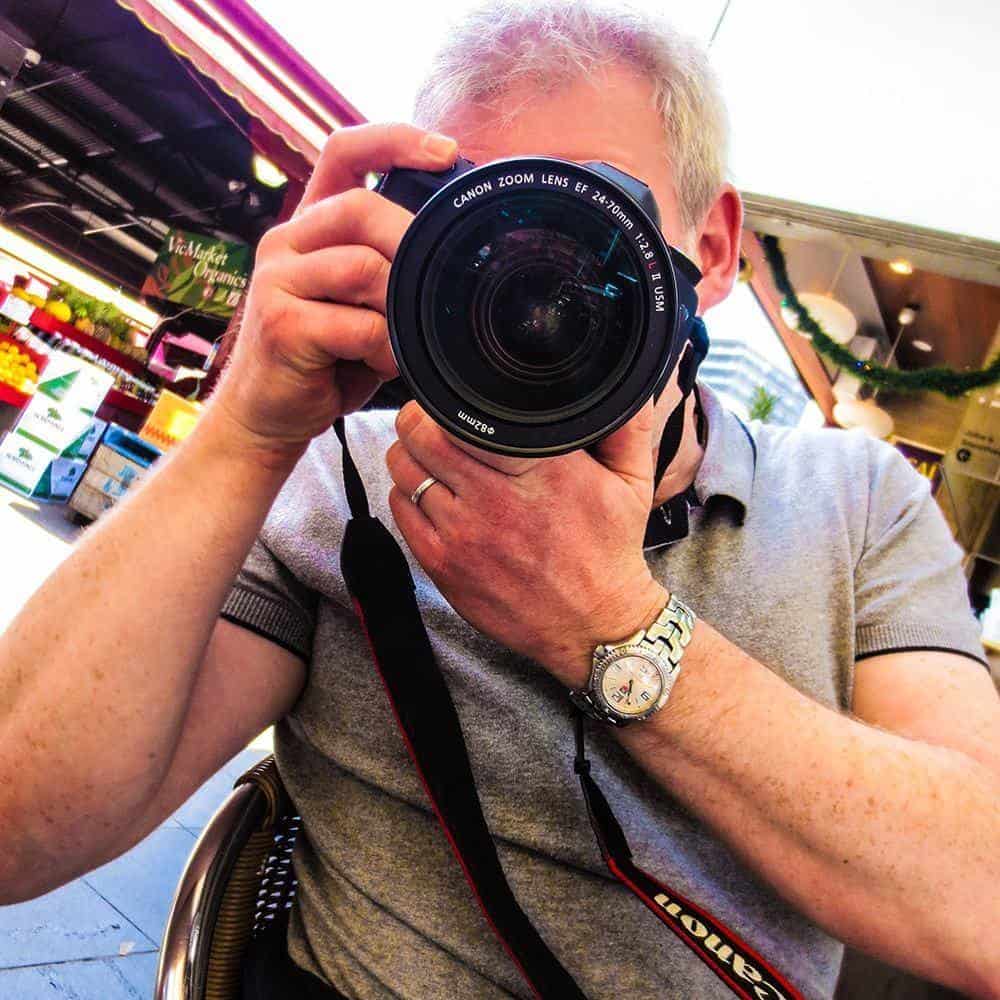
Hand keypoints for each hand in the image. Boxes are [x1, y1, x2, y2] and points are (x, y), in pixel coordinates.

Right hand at [209, 122, 460, 461]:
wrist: (267, 415)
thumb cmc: (324, 359)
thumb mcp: (360, 303)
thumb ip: (388, 268)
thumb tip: (453, 253)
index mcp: (310, 227)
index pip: (344, 152)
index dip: (395, 141)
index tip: (446, 152)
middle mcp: (285, 242)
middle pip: (360, 209)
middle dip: (411, 247)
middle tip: (432, 288)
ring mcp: (277, 280)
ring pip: (364, 268)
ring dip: (398, 311)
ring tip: (398, 342)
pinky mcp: (280, 323)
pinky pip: (358, 324)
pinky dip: (384, 349)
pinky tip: (378, 363)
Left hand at [386, 400, 668, 688]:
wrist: (594, 625)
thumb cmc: (610, 548)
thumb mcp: (634, 482)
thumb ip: (629, 424)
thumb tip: (627, 384)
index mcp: (542, 470)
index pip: (465, 418)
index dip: (445, 401)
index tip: (451, 399)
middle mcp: (497, 500)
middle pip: (422, 437)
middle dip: (419, 421)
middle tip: (429, 421)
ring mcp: (465, 535)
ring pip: (404, 471)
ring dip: (409, 456)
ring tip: (428, 457)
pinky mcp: (444, 565)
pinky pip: (401, 510)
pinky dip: (407, 493)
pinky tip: (429, 494)